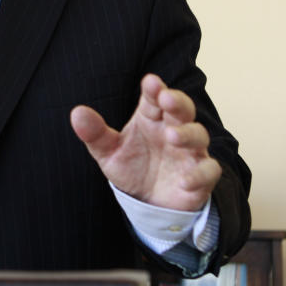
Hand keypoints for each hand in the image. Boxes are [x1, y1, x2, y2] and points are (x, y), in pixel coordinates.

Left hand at [70, 74, 220, 210]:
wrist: (149, 204)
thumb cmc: (132, 168)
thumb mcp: (108, 152)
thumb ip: (94, 133)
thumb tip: (76, 113)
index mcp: (151, 118)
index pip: (155, 97)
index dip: (154, 89)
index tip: (150, 81)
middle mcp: (173, 129)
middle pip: (182, 109)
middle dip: (177, 101)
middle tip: (166, 98)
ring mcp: (190, 152)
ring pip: (198, 135)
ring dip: (187, 134)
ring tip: (171, 136)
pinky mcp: (201, 176)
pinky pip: (208, 171)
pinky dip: (199, 174)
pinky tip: (185, 180)